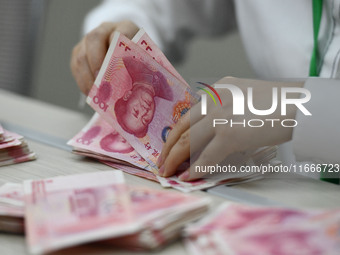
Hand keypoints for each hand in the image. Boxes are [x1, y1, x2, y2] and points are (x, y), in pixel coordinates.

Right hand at [70, 21, 138, 94]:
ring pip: (81, 55)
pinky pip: (75, 67)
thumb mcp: (144, 60)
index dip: (117, 47)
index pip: (120, 32)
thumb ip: (141, 66)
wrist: (124, 53)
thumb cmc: (136, 59)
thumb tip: (138, 84)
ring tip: (96, 93)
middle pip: (94, 39)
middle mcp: (104, 30)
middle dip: (96, 61)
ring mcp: (88, 41)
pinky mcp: (78, 53)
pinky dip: (82, 82)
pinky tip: (90, 93)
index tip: (117, 64)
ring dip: (88, 76)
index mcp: (125, 28)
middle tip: (101, 81)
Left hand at [157, 77, 303, 180]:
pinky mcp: (230, 134)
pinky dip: (196, 169)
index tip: (169, 146)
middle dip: (169, 148)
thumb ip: (227, 108)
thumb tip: (213, 131)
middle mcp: (214, 100)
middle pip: (183, 127)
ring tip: (168, 173)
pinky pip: (207, 156)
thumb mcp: (246, 98)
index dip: (176, 133)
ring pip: (188, 141)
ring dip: (175, 159)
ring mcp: (220, 116)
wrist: (300, 104)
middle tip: (161, 163)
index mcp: (218, 90)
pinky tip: (189, 178)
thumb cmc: (279, 104)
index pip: (190, 114)